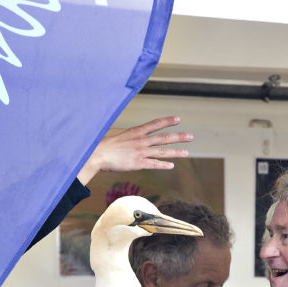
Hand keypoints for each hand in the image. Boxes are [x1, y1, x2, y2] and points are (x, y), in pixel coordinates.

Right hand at [77, 115, 191, 184]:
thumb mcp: (115, 133)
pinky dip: (163, 165)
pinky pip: (154, 164)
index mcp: (136, 132)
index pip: (155, 124)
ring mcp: (141, 152)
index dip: (167, 121)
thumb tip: (123, 132)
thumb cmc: (102, 143)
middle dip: (179, 136)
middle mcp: (141, 141)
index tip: (178, 119)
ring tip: (187, 152)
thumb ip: (123, 133)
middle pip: (164, 138)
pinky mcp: (138, 163)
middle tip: (191, 136)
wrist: (97, 154)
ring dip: (176, 152)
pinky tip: (171, 165)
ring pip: (162, 151)